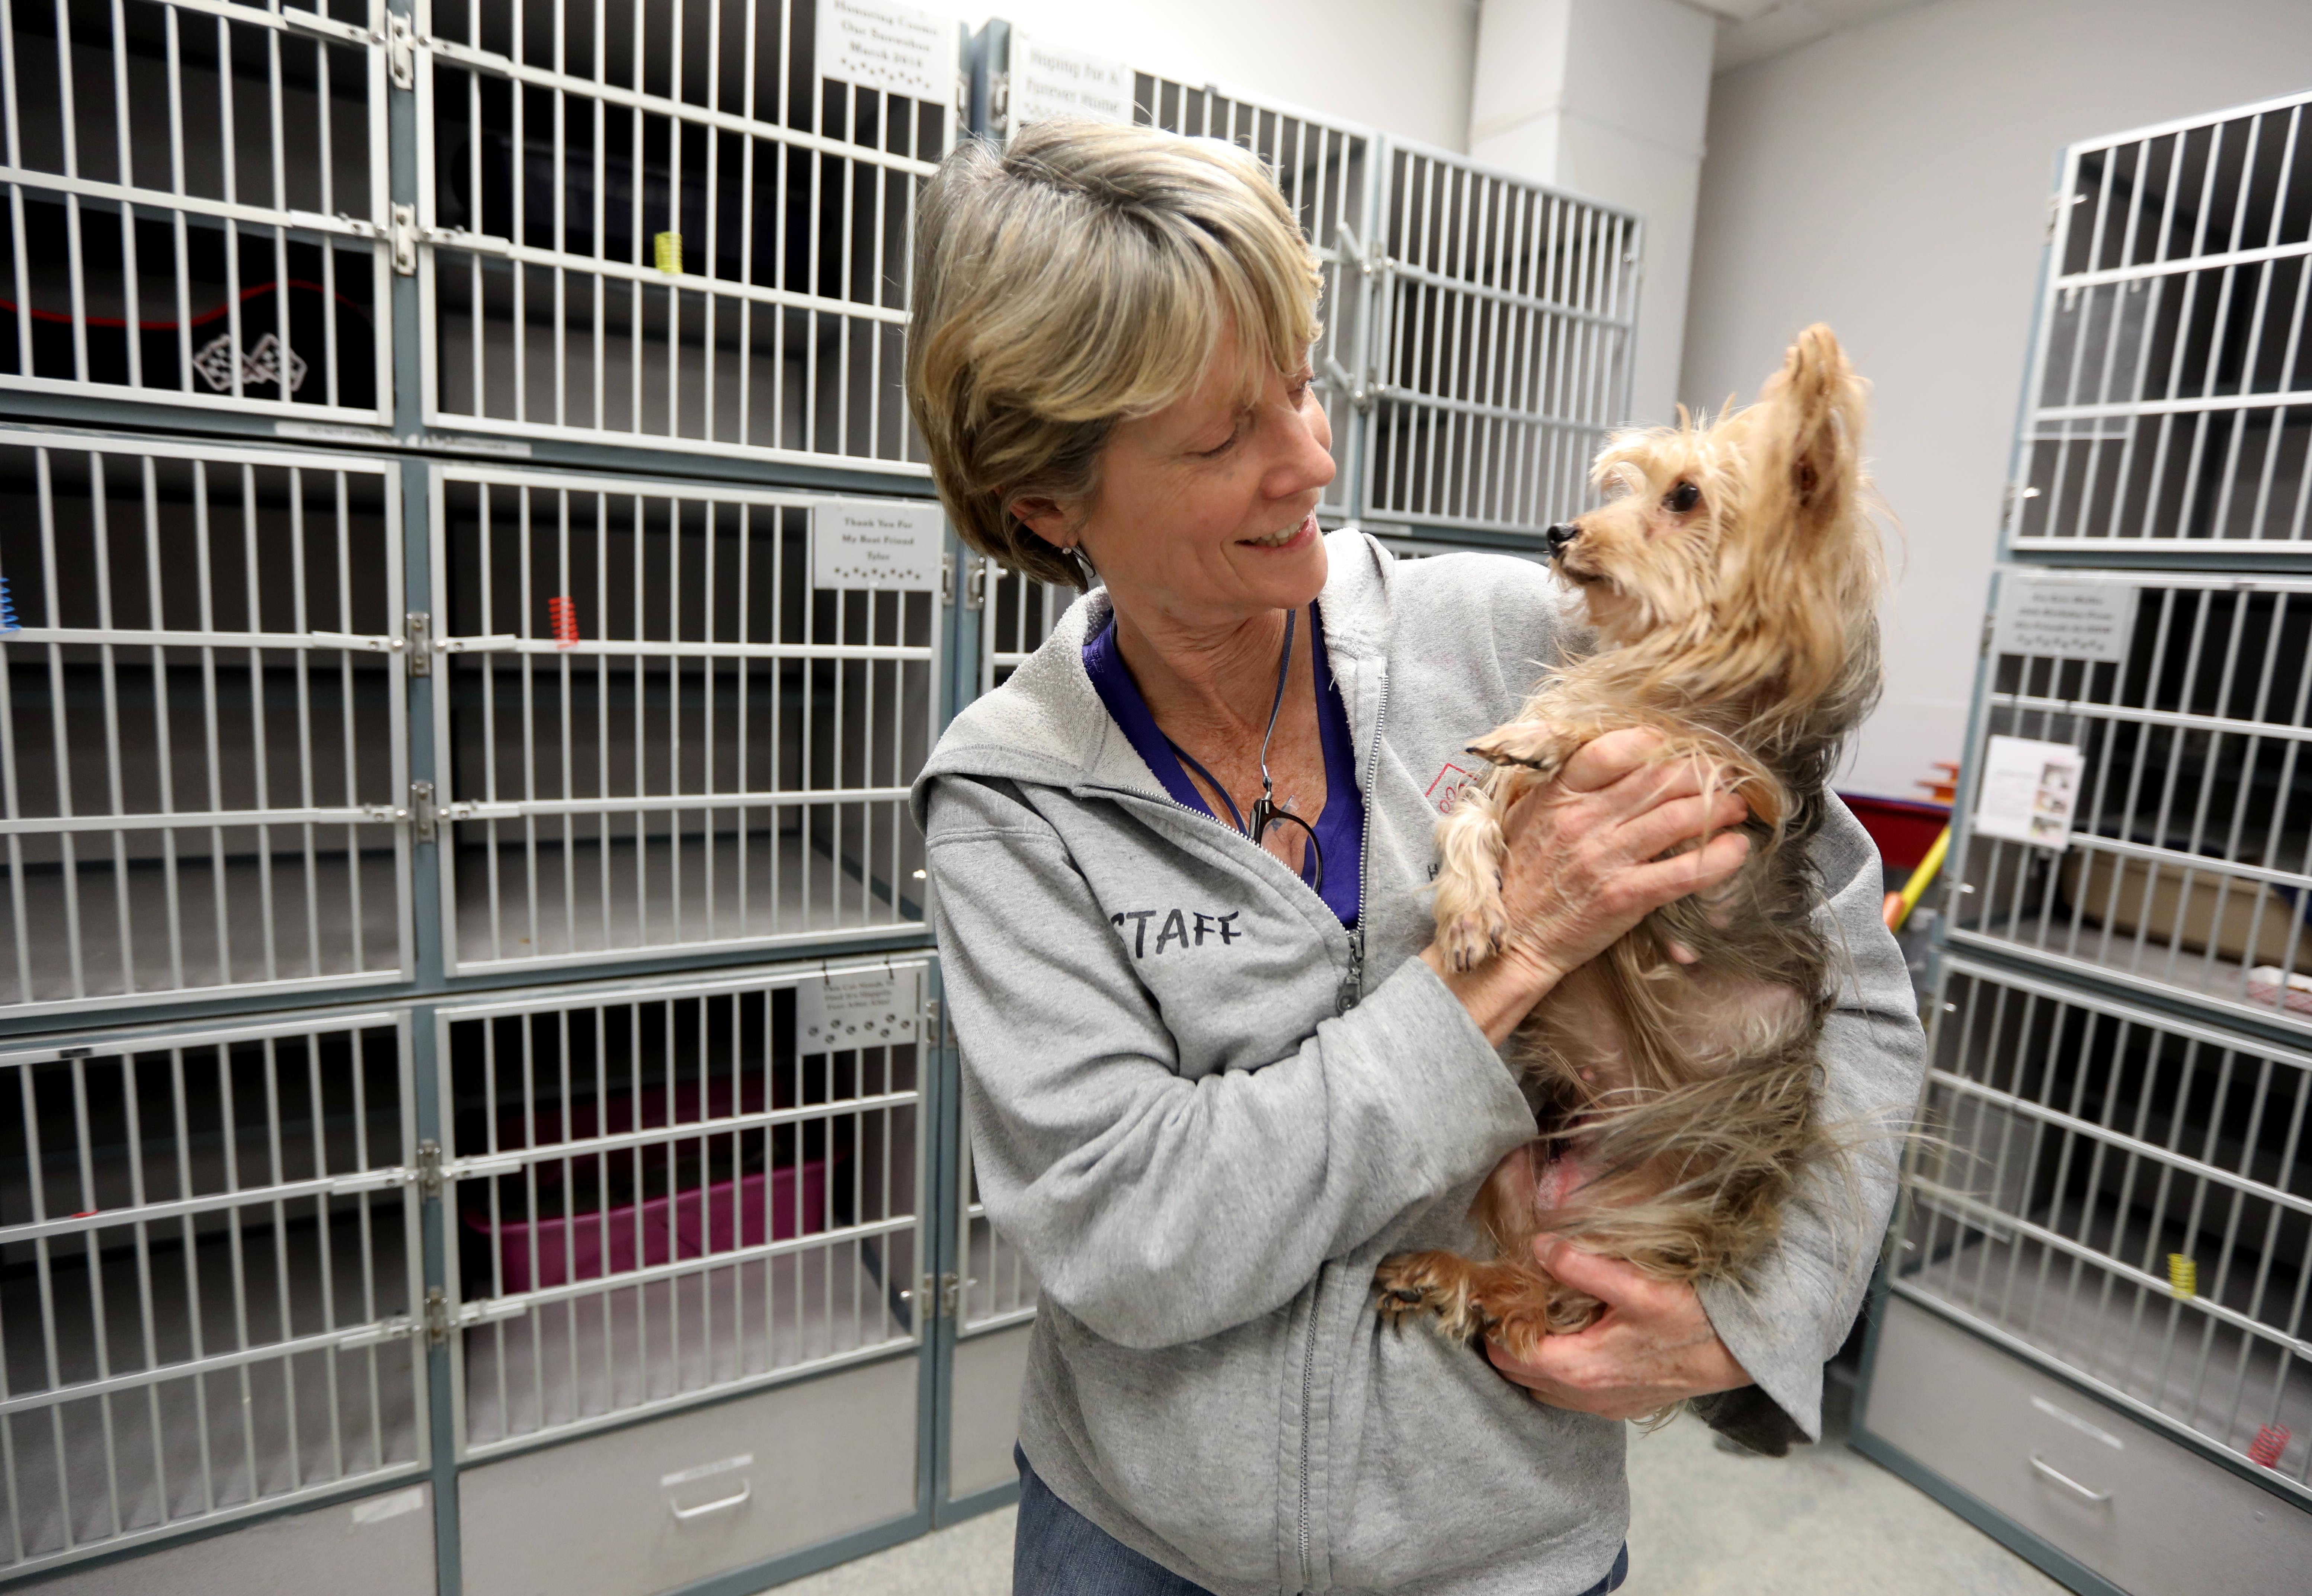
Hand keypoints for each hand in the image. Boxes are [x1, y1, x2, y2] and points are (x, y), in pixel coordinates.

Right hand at [1423, 729, 1749, 1034]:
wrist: (1513, 940)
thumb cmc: (1524, 876)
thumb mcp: (1530, 817)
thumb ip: (1567, 787)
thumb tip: (1617, 757)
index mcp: (1558, 795)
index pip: (1613, 749)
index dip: (1655, 741)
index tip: (1676, 746)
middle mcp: (1583, 821)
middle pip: (1659, 778)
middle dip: (1703, 773)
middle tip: (1723, 776)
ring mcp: (1605, 858)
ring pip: (1679, 817)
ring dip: (1720, 808)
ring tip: (1737, 808)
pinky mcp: (1624, 897)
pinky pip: (1685, 871)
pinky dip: (1720, 858)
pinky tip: (1737, 848)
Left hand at [1485, 1236, 1749, 1419]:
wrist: (1743, 1352)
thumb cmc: (1694, 1319)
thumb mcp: (1637, 1285)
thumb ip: (1582, 1265)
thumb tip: (1539, 1246)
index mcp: (1582, 1368)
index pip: (1511, 1356)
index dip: (1495, 1326)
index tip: (1492, 1297)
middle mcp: (1588, 1396)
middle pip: (1520, 1376)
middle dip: (1506, 1342)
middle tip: (1508, 1304)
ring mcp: (1606, 1406)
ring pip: (1544, 1390)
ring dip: (1532, 1361)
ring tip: (1535, 1320)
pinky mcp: (1624, 1405)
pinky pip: (1572, 1396)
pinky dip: (1559, 1374)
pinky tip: (1571, 1342)